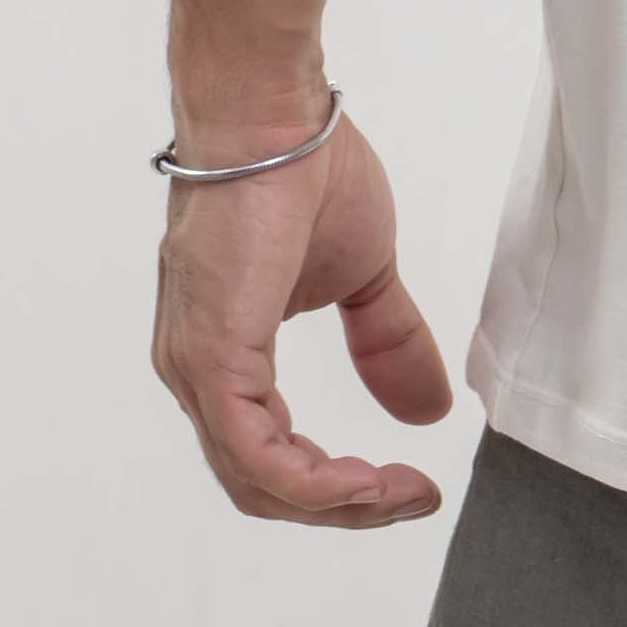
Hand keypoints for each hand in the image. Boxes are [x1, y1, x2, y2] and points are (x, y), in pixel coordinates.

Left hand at [150, 103, 452, 527]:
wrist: (274, 117)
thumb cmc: (305, 171)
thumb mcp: (364, 276)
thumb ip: (387, 343)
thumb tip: (430, 410)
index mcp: (224, 357)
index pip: (271, 458)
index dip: (340, 487)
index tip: (411, 482)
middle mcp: (196, 375)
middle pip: (263, 488)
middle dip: (346, 509)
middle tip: (413, 498)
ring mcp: (199, 371)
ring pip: (260, 483)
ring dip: (339, 504)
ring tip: (402, 492)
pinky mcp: (214, 360)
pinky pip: (260, 456)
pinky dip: (317, 484)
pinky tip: (367, 479)